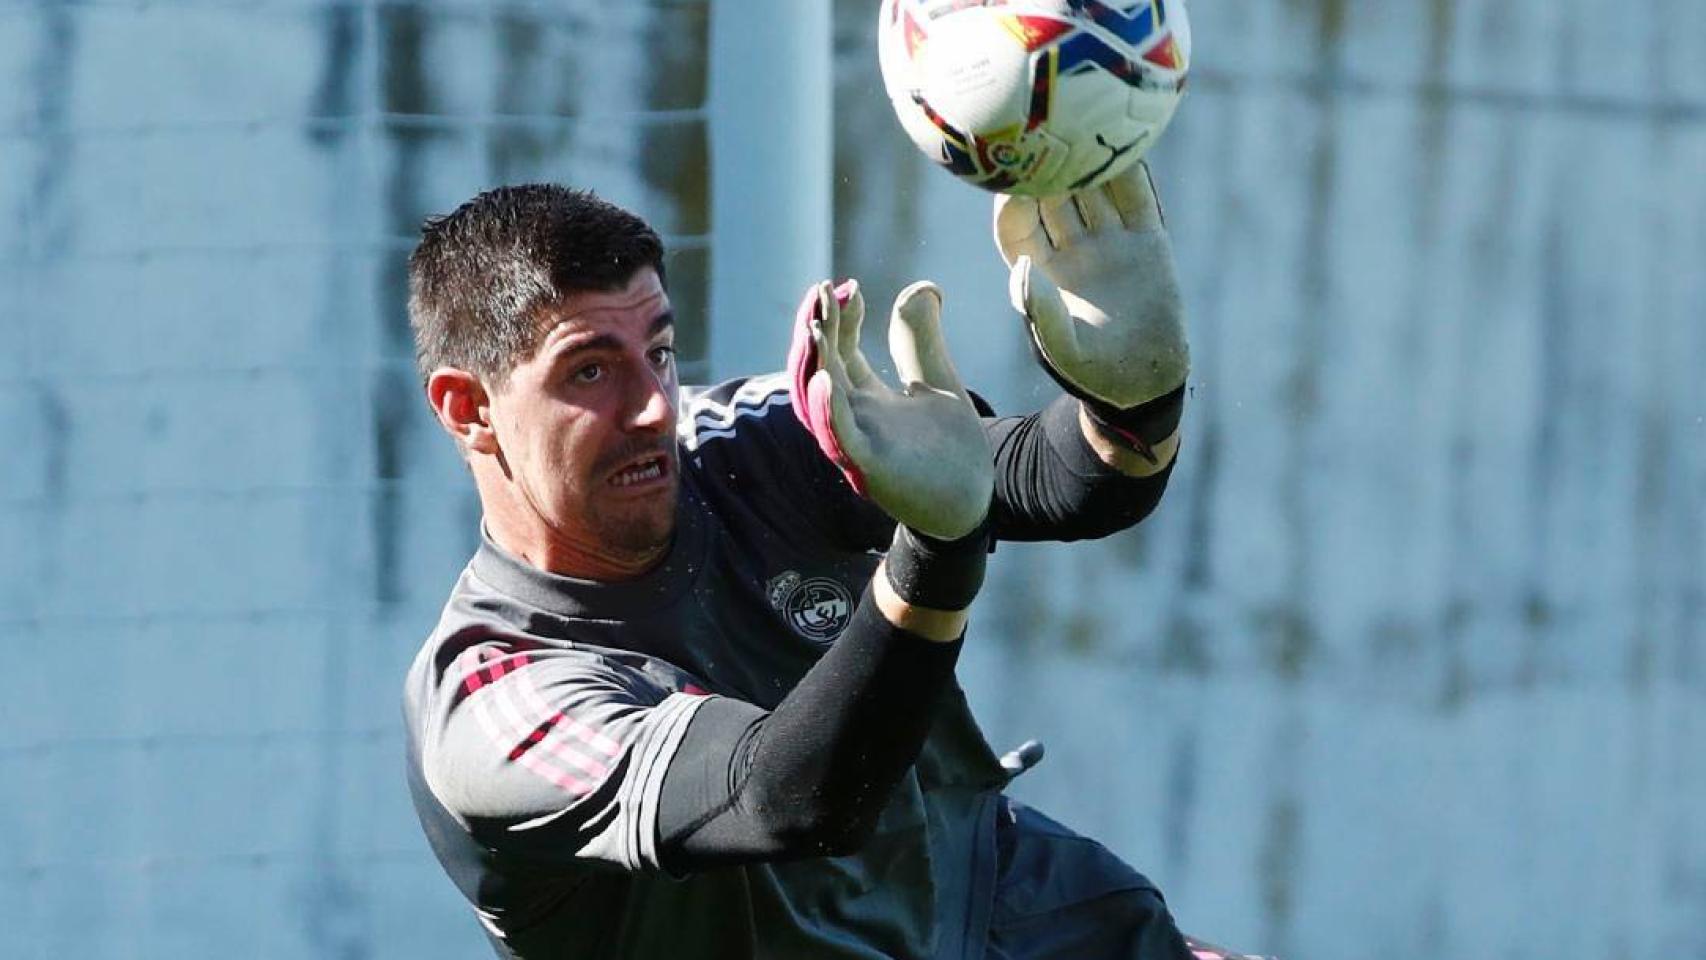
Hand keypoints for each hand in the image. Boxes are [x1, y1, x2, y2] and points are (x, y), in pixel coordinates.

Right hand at [788, 280, 992, 540]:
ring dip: (811, 365)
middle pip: (818, 369)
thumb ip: (923, 339)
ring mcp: (856, 444)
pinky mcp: (869, 470)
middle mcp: (851, 419)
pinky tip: (826, 380)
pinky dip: (828, 411)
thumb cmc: (950, 449)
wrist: (973, 502)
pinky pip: (838, 440)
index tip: (849, 287)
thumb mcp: (936, 381)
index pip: (838, 351)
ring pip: (816, 403)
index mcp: (864, 399)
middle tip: (820, 292)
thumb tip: (924, 287)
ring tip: (813, 327)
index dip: (838, 319)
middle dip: (815, 331)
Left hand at [995, 162, 1188, 458]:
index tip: (1011, 183)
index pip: (1016, 227)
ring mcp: (1108, 242)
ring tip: (1086, 122)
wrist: (1144, 379)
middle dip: (1046, 168)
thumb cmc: (1092, 372)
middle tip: (1042, 134)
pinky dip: (1132, 170)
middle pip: (1051, 197)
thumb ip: (1041, 313)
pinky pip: (1137, 198)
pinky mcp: (1146, 242)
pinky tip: (1130, 141)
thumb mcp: (1061, 349)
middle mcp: (1070, 249)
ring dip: (1089, 160)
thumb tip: (1023, 269)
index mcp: (1039, 272)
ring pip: (1094, 190)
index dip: (1011, 204)